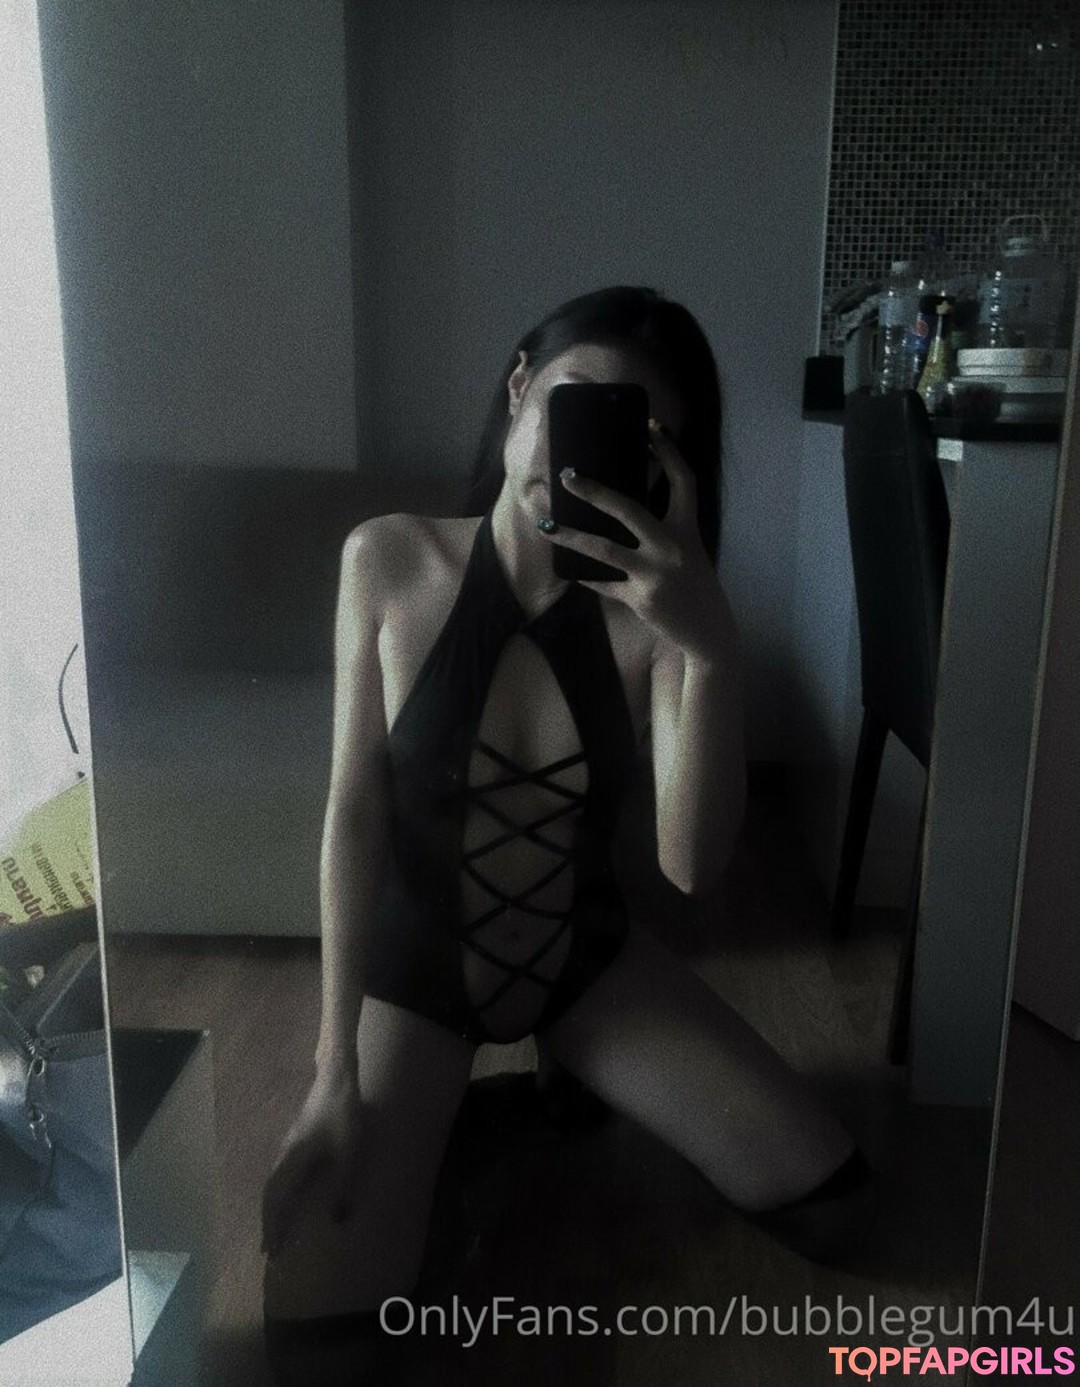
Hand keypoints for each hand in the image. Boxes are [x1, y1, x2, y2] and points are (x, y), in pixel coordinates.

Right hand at [261, 1071, 363, 1258]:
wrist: (335, 1078)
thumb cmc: (342, 1115)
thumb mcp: (349, 1153)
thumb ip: (344, 1187)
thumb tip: (337, 1221)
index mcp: (292, 1161)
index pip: (275, 1201)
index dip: (272, 1226)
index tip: (270, 1251)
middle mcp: (284, 1155)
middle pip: (270, 1194)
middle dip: (269, 1221)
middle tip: (269, 1247)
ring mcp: (289, 1146)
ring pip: (274, 1183)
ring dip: (273, 1207)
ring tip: (276, 1227)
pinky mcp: (297, 1139)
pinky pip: (282, 1173)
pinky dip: (281, 1192)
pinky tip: (291, 1195)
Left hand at [538, 420, 733, 663]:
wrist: (709, 633)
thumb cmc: (696, 587)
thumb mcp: (689, 552)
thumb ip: (663, 532)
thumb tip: (620, 510)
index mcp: (687, 530)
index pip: (683, 481)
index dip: (668, 451)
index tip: (651, 426)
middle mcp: (671, 548)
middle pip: (628, 510)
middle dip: (594, 492)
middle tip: (567, 476)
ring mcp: (654, 575)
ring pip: (604, 550)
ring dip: (570, 536)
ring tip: (545, 524)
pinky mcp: (640, 599)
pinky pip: (603, 584)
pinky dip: (584, 576)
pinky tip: (565, 568)